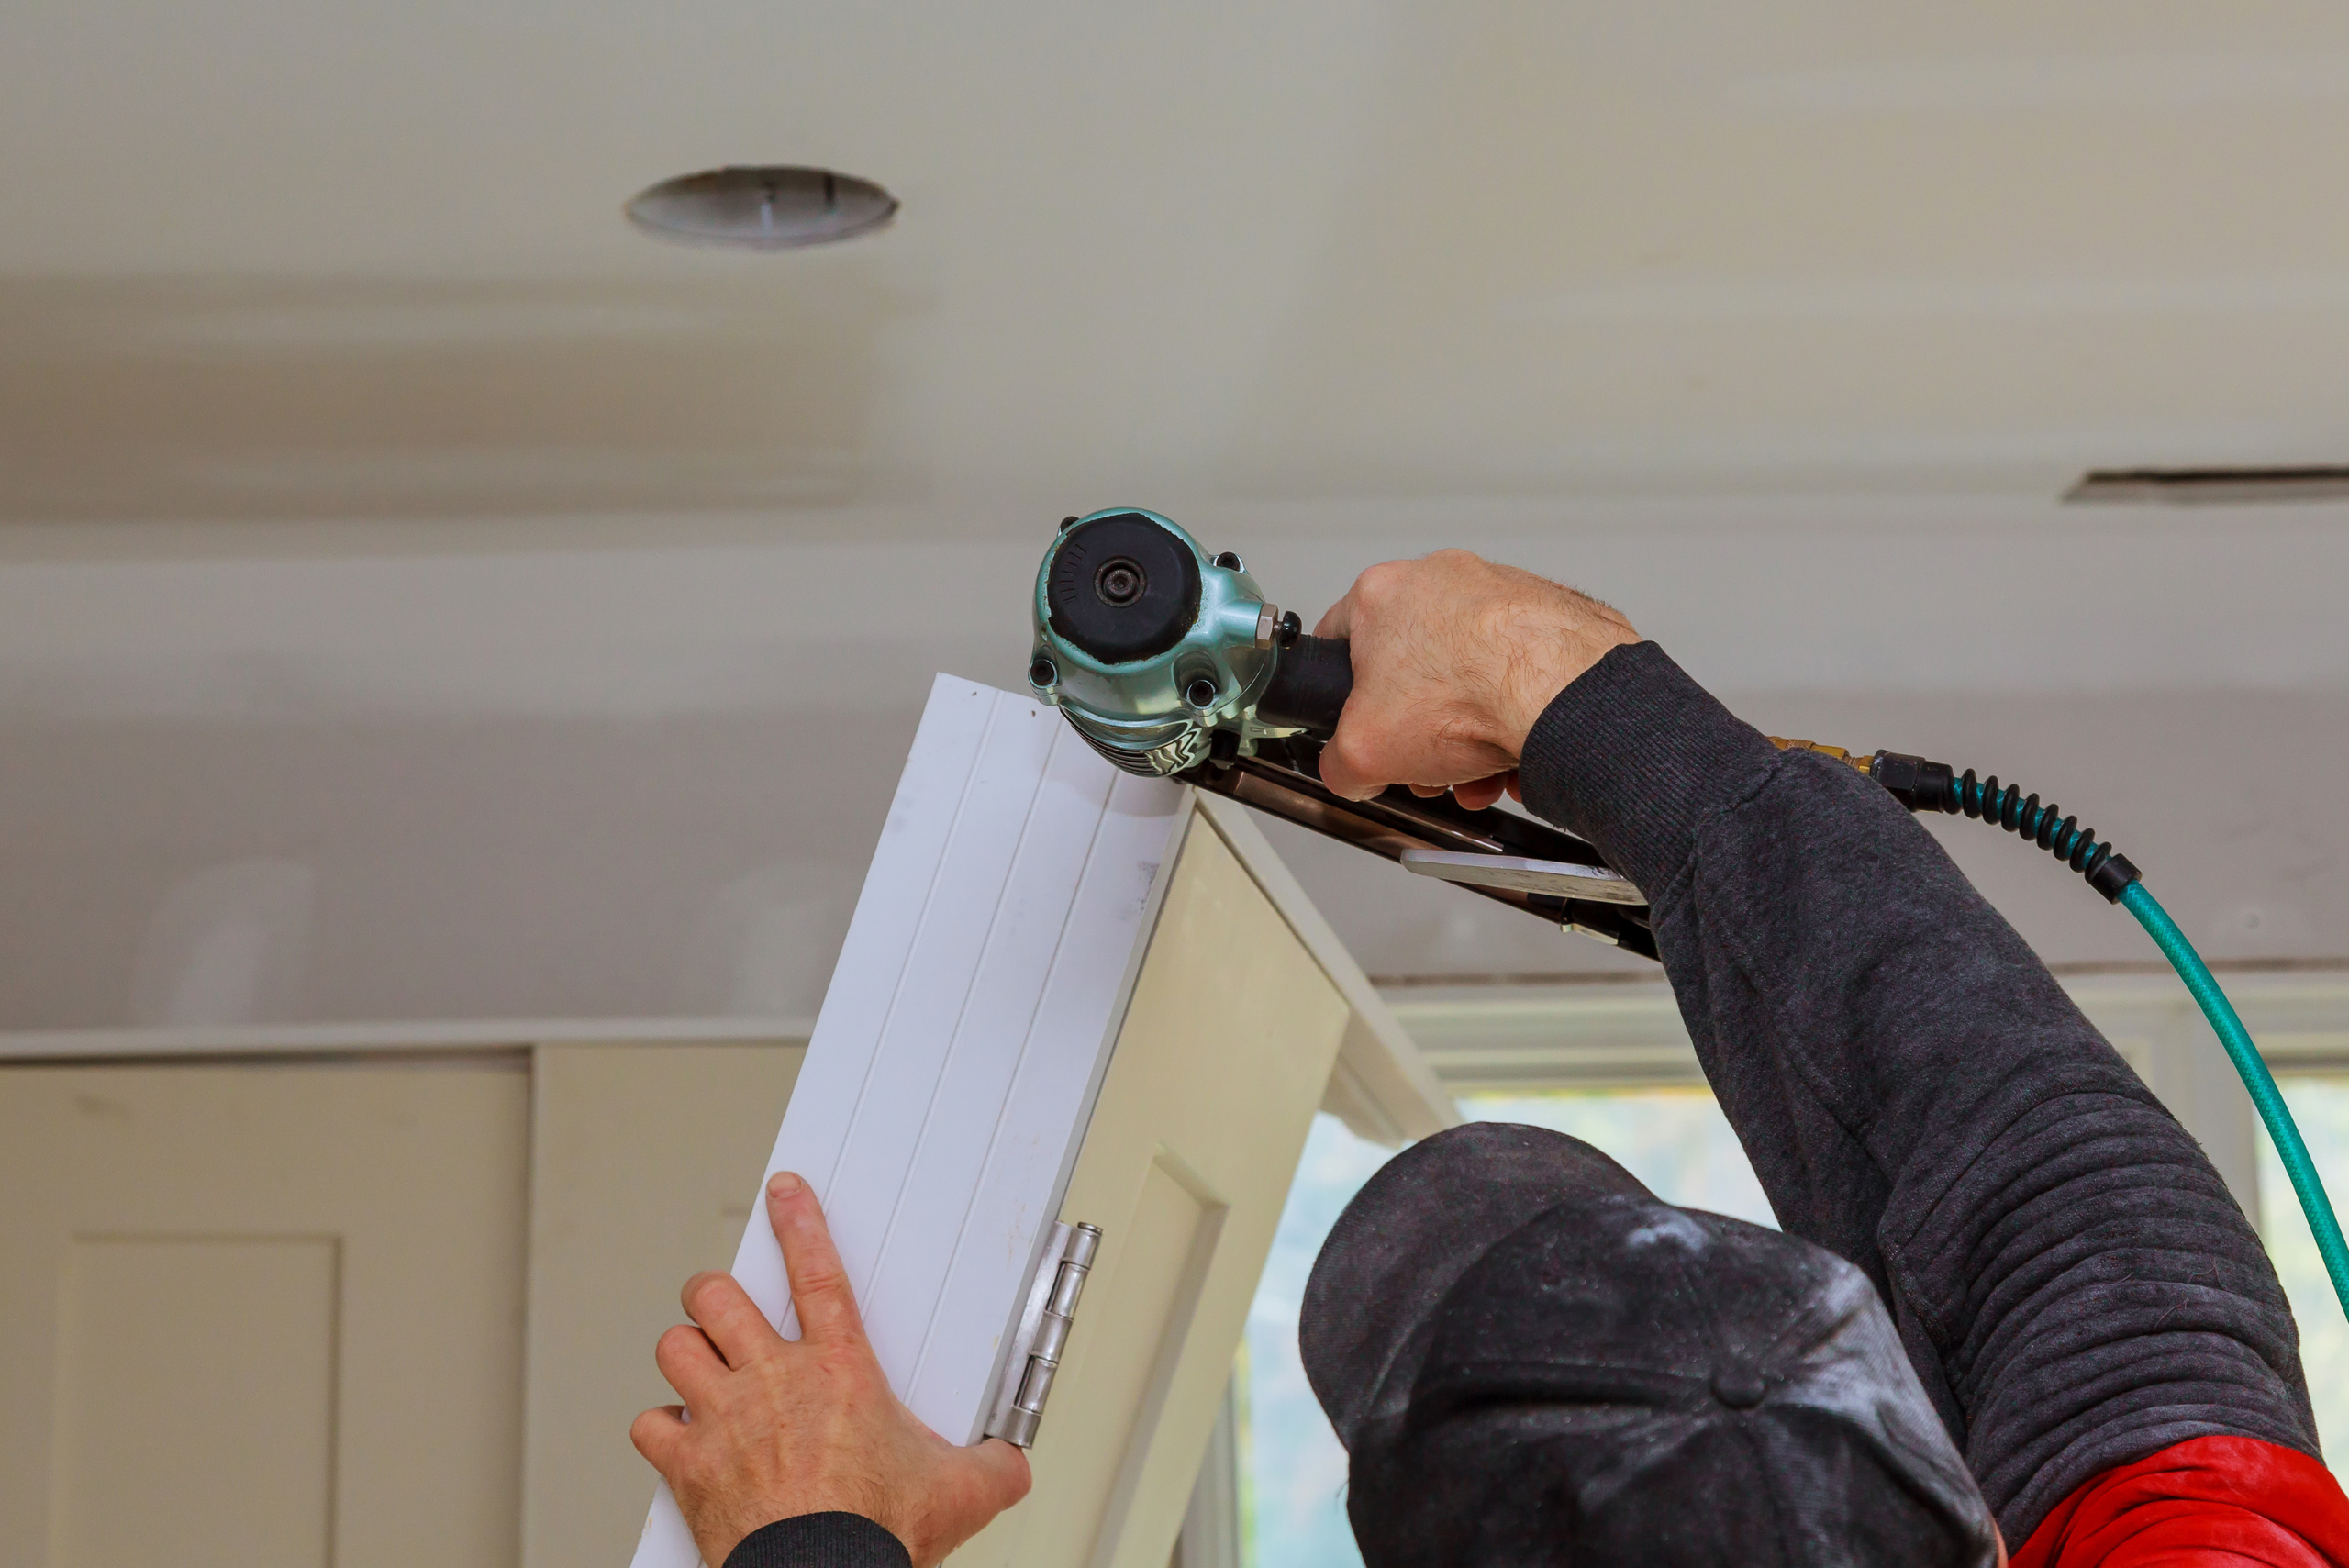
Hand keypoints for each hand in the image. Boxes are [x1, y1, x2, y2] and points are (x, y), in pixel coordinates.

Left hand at [631, 1172, 1031, 1567]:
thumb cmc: (878, 1537)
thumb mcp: (962, 1492)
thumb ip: (992, 1463)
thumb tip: (1011, 1464)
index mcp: (841, 1371)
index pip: (818, 1273)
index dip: (800, 1222)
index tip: (785, 1193)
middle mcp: (774, 1383)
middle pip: (719, 1295)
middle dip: (715, 1291)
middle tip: (724, 1303)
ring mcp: (723, 1420)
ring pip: (676, 1345)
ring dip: (686, 1351)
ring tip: (699, 1361)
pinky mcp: (688, 1465)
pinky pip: (650, 1423)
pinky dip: (661, 1426)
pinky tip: (677, 1432)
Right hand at [1314, 550, 1637, 803]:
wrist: (1564, 694)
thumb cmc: (1470, 696)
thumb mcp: (1362, 753)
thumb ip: (1338, 763)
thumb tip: (1347, 771)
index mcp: (1381, 593)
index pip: (1339, 642)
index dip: (1344, 696)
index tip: (1360, 723)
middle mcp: (1441, 579)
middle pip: (1413, 667)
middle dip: (1419, 726)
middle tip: (1427, 763)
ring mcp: (1500, 590)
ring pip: (1470, 672)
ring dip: (1470, 729)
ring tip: (1479, 769)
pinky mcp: (1548, 612)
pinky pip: (1519, 670)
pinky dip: (1516, 711)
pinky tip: (1517, 749)